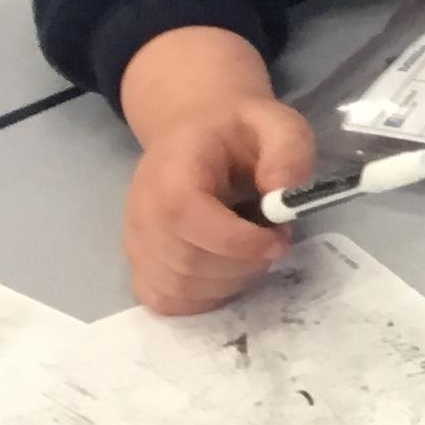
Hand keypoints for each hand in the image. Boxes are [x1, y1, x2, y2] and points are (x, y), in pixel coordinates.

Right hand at [117, 26, 313, 316]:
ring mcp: (136, 244)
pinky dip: (206, 296)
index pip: (187, 220)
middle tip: (269, 239)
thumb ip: (288, 150)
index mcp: (170, 174)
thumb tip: (284, 190)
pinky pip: (169, 301)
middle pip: (188, 264)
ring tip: (248, 248)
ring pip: (182, 290)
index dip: (240, 241)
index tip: (280, 237)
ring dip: (231, 280)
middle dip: (244, 263)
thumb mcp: (276, 123)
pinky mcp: (141, 268)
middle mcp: (142, 213)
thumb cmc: (238, 133)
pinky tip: (226, 268)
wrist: (195, 133)